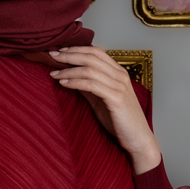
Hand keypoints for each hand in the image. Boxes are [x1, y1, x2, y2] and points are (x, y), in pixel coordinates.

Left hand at [50, 46, 161, 173]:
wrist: (138, 140)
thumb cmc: (121, 121)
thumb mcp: (102, 100)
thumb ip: (90, 87)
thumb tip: (71, 76)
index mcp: (118, 73)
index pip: (96, 52)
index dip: (77, 49)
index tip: (60, 50)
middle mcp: (120, 76)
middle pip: (92, 57)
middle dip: (69, 54)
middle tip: (51, 56)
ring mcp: (119, 86)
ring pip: (90, 69)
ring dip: (69, 69)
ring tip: (54, 73)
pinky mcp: (116, 99)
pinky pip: (92, 85)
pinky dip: (75, 82)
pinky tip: (64, 83)